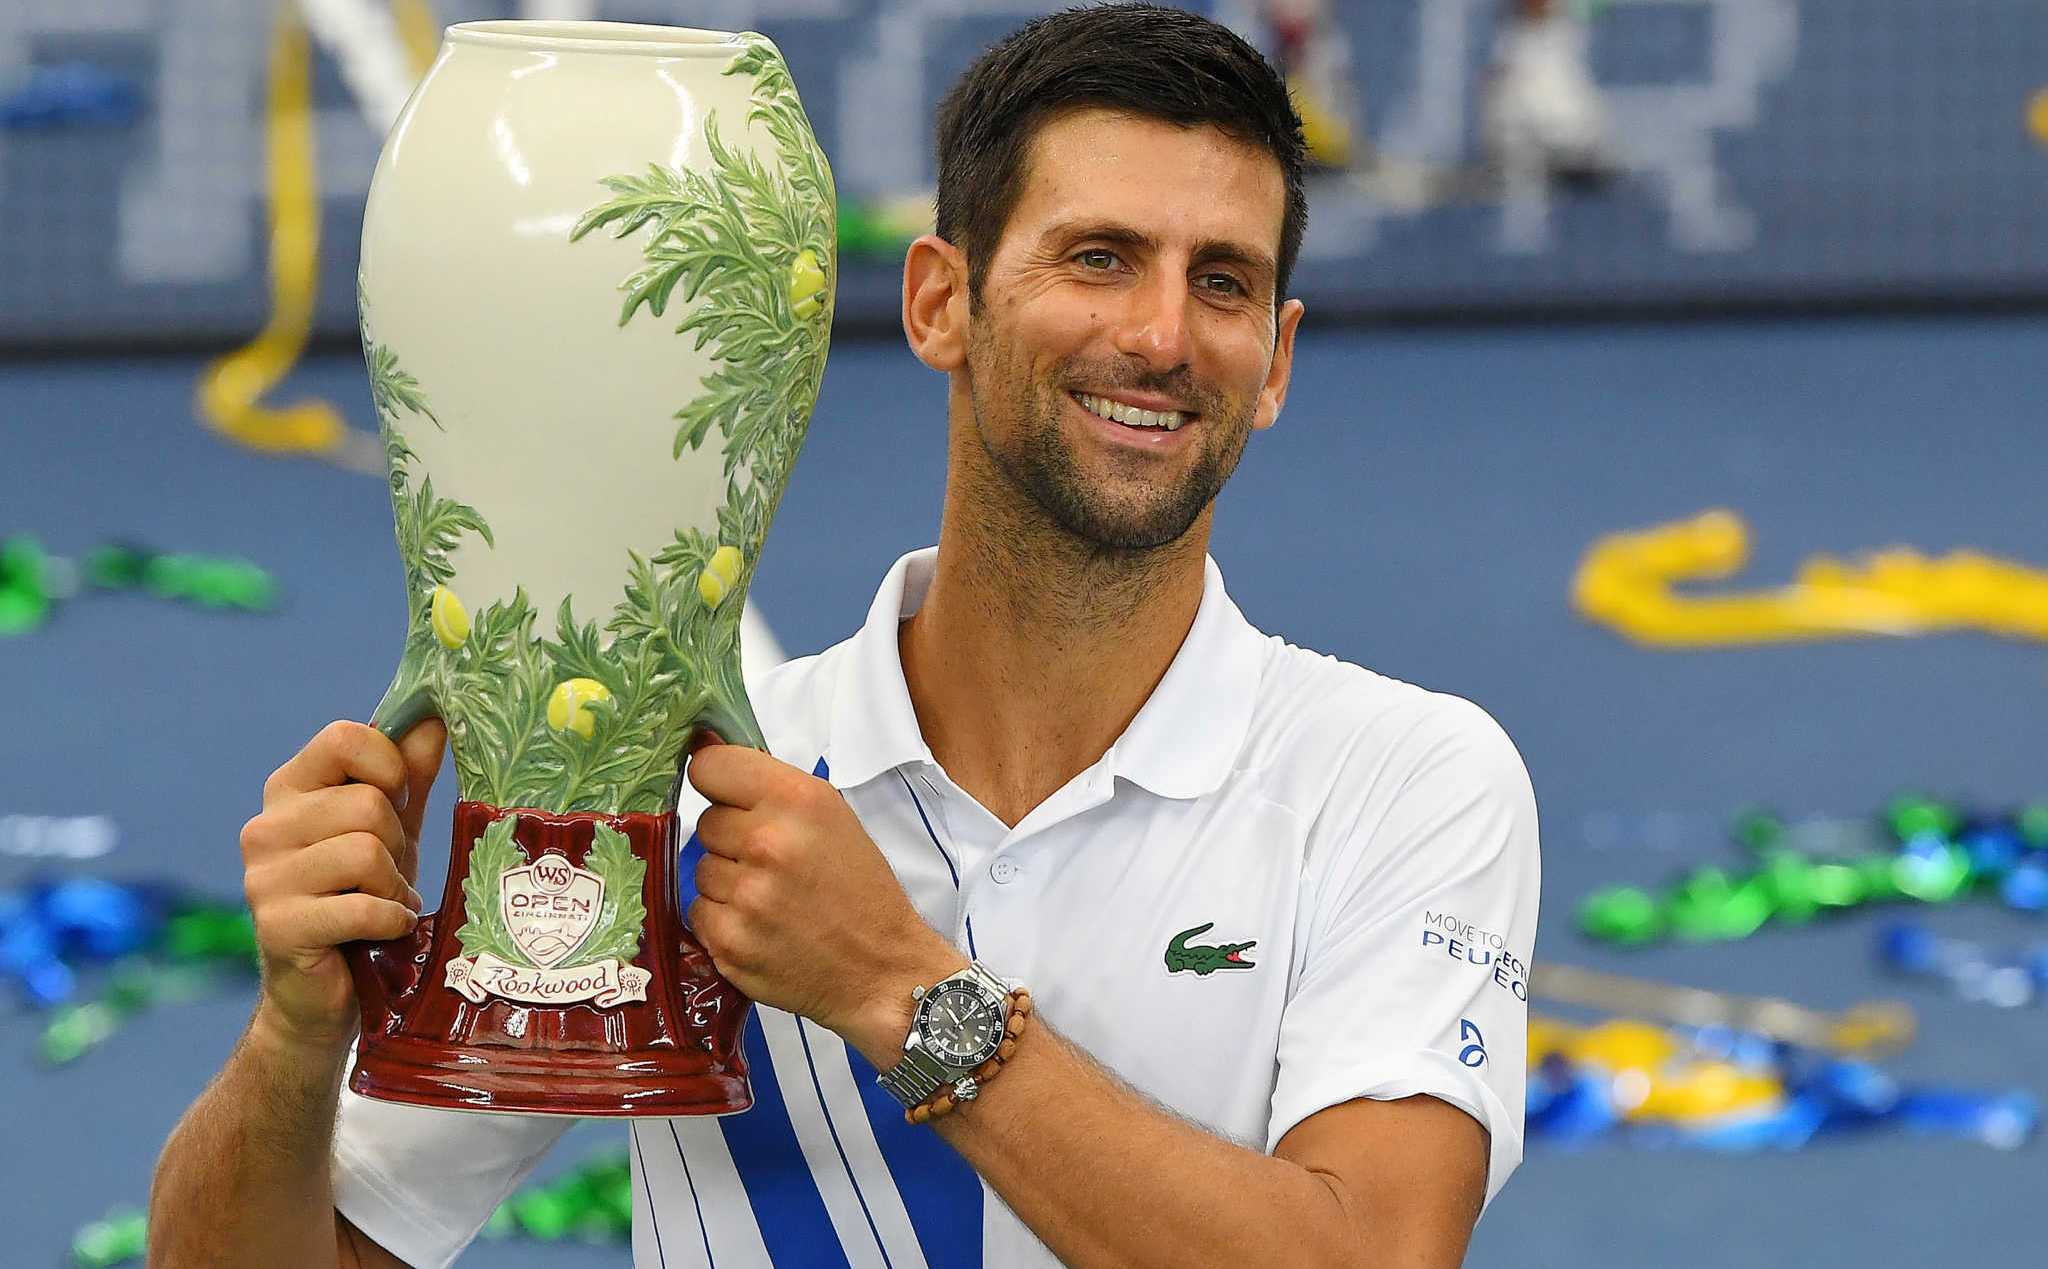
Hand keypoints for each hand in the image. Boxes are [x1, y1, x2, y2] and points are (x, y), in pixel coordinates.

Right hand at [238, 719, 441, 1053]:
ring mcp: (264, 878)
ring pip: (366, 851)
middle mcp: (265, 827)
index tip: (398, 803)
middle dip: (398, 842)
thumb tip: (435, 716)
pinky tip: (382, 932)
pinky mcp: (278, 926)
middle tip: (387, 875)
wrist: (324, 993)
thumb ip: (408, 774)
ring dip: (394, 886)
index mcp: (289, 790)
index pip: (345, 736)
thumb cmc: (361, 898)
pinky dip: (391, 920)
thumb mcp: (393, 829)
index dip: (390, 767)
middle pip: (367, 803)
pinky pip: (363, 905)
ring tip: (383, 904)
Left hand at [686, 743, 963, 1055]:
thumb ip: (771, 788)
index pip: (710, 766)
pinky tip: (761, 928)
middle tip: (773, 862)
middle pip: (706, 822)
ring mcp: (744, 895)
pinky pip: (700, 913)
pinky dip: (724, 921)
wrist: (882, 969)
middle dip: (732, 839)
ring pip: (702, 869)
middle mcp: (767, 842)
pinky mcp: (728, 941)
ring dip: (728, 882)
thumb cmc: (860, 889)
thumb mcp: (833, 817)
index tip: (729, 796)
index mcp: (797, 800)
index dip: (717, 781)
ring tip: (772, 899)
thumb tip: (703, 747)